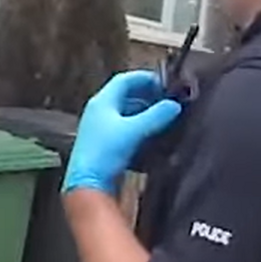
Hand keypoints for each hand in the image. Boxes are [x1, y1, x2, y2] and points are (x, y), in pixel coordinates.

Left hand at [63, 70, 182, 194]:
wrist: (87, 182)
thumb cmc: (104, 153)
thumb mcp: (134, 130)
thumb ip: (156, 116)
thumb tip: (173, 105)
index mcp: (102, 102)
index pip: (124, 80)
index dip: (145, 78)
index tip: (164, 83)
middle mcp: (98, 111)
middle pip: (124, 95)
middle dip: (147, 95)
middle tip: (167, 99)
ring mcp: (98, 127)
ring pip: (124, 112)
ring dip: (143, 111)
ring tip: (163, 116)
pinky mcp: (102, 143)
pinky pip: (122, 128)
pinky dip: (137, 126)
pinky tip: (150, 134)